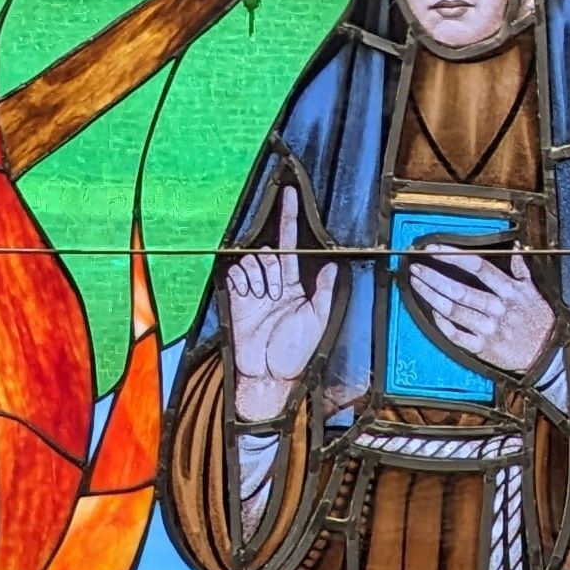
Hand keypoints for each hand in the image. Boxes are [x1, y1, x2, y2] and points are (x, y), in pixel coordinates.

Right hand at [224, 184, 336, 427]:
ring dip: (259, 276)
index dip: (290, 218)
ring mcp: (254, 290)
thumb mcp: (317, 321)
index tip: (289, 193)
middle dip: (273, 267)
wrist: (268, 375)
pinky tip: (248, 296)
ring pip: (253, 260)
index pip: (291, 244)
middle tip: (276, 295)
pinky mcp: (236, 298)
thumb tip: (334, 264)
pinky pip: (236, 273)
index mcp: (293, 285)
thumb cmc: (294, 353)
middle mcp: (272, 283)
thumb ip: (324, 291)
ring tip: (263, 301)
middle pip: (270, 251)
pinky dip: (242, 280)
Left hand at [402, 242, 555, 382]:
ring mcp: (488, 329)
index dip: (453, 256)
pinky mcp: (482, 348)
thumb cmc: (539, 323)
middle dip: (433, 277)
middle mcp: (497, 308)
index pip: (477, 266)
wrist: (545, 357)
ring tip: (416, 284)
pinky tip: (432, 312)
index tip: (433, 249)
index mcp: (509, 291)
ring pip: (452, 310)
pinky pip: (456, 335)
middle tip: (415, 268)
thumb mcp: (534, 292)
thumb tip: (516, 247)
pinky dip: (442, 323)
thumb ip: (522, 269)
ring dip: (430, 296)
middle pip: (458, 289)